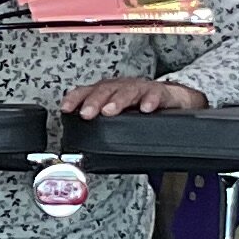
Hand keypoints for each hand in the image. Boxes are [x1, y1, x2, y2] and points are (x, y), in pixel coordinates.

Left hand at [61, 77, 207, 119]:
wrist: (173, 100)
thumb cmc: (140, 108)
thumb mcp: (118, 117)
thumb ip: (101, 127)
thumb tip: (81, 150)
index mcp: (107, 93)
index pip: (86, 91)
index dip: (75, 99)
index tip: (65, 108)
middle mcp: (122, 88)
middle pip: (105, 90)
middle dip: (94, 101)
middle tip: (87, 113)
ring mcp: (141, 89)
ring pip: (127, 91)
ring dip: (117, 100)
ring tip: (110, 111)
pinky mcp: (160, 93)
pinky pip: (155, 94)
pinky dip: (150, 100)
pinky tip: (145, 108)